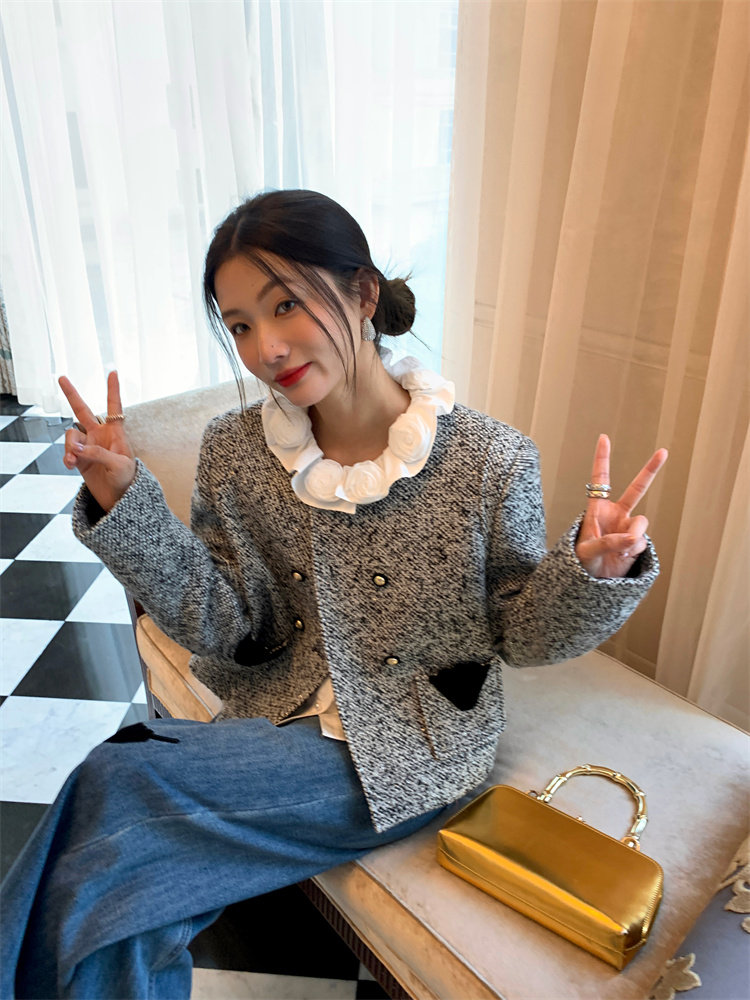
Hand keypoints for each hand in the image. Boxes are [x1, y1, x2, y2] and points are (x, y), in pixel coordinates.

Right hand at [59, 371, 135, 512]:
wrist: (119, 499)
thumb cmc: (127, 480)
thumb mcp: (118, 465)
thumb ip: (97, 453)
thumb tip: (75, 447)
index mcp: (116, 433)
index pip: (115, 407)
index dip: (113, 390)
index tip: (113, 372)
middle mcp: (100, 435)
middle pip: (83, 411)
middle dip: (72, 395)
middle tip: (61, 378)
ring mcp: (88, 446)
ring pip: (71, 435)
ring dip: (69, 446)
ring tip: (73, 461)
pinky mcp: (80, 458)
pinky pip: (68, 451)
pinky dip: (67, 456)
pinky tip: (70, 465)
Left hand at [575, 434, 667, 578]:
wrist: (592, 581)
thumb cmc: (581, 563)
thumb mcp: (587, 551)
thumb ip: (609, 542)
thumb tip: (633, 538)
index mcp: (597, 509)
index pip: (600, 480)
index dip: (602, 459)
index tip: (604, 437)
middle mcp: (615, 514)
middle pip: (636, 488)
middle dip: (650, 470)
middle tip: (664, 451)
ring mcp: (628, 527)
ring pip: (641, 522)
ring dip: (633, 535)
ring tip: (620, 549)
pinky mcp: (637, 541)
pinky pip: (642, 540)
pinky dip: (634, 549)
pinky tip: (624, 555)